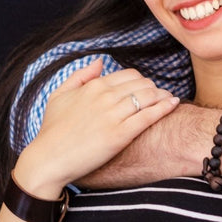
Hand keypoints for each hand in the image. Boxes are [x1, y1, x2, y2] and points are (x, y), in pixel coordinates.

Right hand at [14, 59, 178, 196]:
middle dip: (153, 87)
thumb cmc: (52, 130)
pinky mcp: (121, 134)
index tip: (145, 88)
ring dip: (162, 95)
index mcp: (93, 87)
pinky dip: (164, 107)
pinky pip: (149, 115)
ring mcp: (113, 115)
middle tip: (160, 94)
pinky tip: (173, 104)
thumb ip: (80, 76)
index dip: (140, 81)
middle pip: (142, 83)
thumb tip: (99, 62)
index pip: (128, 75)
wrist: (48, 159)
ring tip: (169, 98)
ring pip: (148, 96)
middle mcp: (105, 97)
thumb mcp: (59, 96)